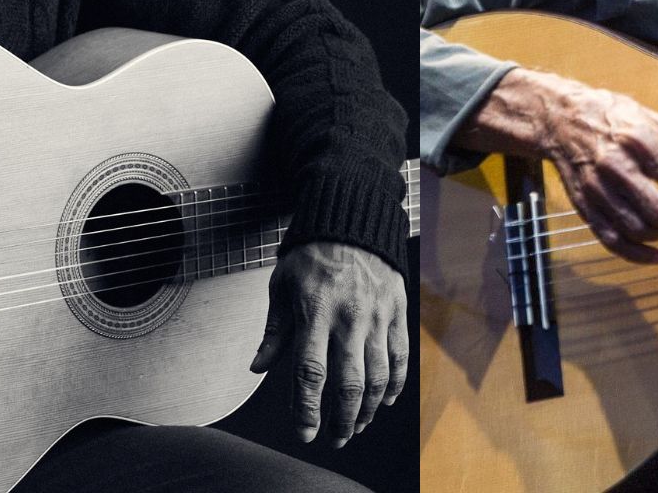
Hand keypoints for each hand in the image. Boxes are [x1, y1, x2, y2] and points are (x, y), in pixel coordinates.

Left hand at [249, 240, 406, 447]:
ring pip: (377, 376)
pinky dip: (394, 384)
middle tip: (334, 438)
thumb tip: (258, 367)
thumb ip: (275, 331)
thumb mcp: (282, 286)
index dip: (307, 409)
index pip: (310, 373)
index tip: (305, 432)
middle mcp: (349, 318)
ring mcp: (377, 316)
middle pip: (348, 383)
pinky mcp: (397, 311)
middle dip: (341, 420)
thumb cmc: (312, 254)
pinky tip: (385, 400)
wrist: (353, 219)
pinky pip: (399, 356)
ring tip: (356, 425)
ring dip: (367, 409)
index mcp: (314, 312)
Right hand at [461, 67, 657, 263]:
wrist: (563, 119)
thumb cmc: (615, 119)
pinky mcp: (584, 205)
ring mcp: (596, 188)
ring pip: (637, 229)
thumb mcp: (656, 125)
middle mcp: (615, 165)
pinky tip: (655, 255)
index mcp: (639, 141)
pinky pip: (612, 240)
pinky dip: (637, 255)